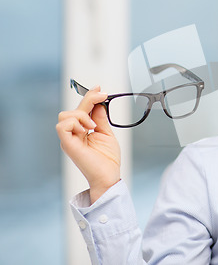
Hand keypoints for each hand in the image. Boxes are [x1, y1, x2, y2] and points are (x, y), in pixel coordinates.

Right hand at [56, 86, 120, 202]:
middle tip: (102, 96)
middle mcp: (73, 134)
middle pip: (72, 109)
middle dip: (88, 99)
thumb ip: (100, 119)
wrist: (108, 175)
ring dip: (81, 114)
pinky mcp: (68, 144)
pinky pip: (62, 126)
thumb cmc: (107, 159)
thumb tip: (99, 103)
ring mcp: (69, 139)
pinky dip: (75, 123)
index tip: (100, 89)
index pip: (81, 109)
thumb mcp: (106, 133)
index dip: (89, 97)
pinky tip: (86, 130)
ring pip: (65, 115)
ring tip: (93, 125)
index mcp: (81, 130)